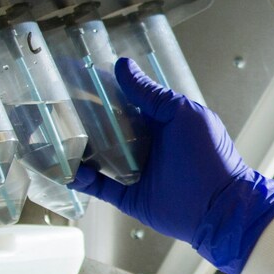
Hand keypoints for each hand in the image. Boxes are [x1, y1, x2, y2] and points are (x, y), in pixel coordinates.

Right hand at [70, 58, 273, 273]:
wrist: (219, 207)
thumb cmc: (209, 155)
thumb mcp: (182, 114)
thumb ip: (152, 94)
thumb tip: (123, 66)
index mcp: (162, 123)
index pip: (127, 103)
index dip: (105, 92)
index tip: (78, 78)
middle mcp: (148, 145)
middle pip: (110, 129)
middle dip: (85, 120)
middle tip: (56, 107)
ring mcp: (138, 172)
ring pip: (101, 157)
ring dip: (80, 149)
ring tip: (54, 137)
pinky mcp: (131, 197)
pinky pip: (101, 187)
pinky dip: (84, 179)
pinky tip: (69, 169)